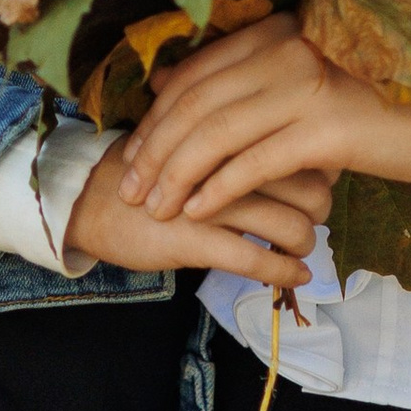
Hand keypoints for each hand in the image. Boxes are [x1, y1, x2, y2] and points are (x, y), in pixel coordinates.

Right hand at [66, 148, 335, 289]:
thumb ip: (235, 136)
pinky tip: (296, 276)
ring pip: (287, 225)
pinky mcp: (193, 238)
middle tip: (316, 218)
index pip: (299, 148)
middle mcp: (227, 163)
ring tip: (305, 249)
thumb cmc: (146, 167)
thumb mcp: (192, 135)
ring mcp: (210, 201)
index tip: (320, 183)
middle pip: (306, 187)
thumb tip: (285, 139)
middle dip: (321, 209)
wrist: (89, 196)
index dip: (320, 170)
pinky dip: (283, 272)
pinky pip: (254, 260)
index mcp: (231, 133)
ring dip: (306, 243)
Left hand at [119, 16, 410, 224]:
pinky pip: (254, 161)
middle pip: (195, 100)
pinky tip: (197, 213)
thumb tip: (224, 111)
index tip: (136, 148)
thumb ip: (278, 86)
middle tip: (128, 184)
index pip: (198, 69)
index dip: (158, 111)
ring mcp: (308, 84)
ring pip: (215, 131)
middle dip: (154, 146)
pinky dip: (217, 188)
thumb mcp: (330, 83)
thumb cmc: (400, 104)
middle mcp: (289, 47)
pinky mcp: (328, 126)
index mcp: (285, 30)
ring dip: (174, 173)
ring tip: (152, 207)